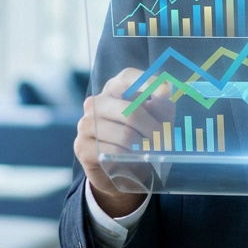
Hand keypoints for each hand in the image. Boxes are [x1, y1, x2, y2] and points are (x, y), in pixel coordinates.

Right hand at [75, 68, 174, 217]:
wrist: (123, 169)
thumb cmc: (142, 135)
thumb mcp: (157, 118)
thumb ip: (162, 102)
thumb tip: (165, 88)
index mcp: (114, 89)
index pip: (128, 78)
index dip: (146, 82)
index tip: (164, 90)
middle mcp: (96, 102)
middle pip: (130, 112)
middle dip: (153, 130)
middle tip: (165, 142)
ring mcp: (86, 124)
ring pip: (124, 135)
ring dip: (144, 147)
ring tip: (151, 152)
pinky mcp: (82, 146)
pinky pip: (114, 151)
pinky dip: (129, 158)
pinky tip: (132, 159)